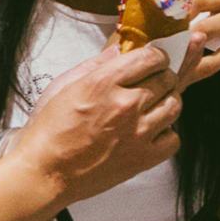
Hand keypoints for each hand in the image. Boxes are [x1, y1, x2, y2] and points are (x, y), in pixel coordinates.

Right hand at [0, 42, 180, 208]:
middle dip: (163, 77)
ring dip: (167, 102)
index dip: (158, 56)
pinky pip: (173, 138)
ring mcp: (137, 133)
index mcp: (103, 82)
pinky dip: (166, 134)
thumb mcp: (66, 85)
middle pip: (168, 79)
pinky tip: (151, 132)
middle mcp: (125, 105)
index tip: (155, 60)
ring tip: (152, 107)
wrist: (44, 172)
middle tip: (153, 84)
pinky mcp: (142, 158)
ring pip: (175, 105)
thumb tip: (120, 48)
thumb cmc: (50, 130)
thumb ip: (98, 63)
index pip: (152, 57)